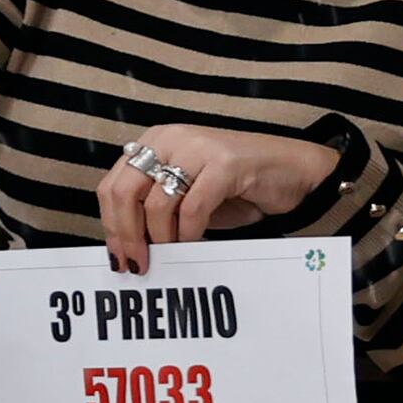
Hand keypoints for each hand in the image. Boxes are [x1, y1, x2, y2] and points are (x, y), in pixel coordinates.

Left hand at [98, 122, 341, 272]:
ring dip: (161, 239)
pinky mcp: (225, 163)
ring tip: (170, 255)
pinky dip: (188, 234)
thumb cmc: (236, 187)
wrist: (292, 171)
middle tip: (138, 263)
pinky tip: (193, 244)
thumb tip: (126, 245)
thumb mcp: (186, 195)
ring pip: (157, 204)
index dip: (110, 224)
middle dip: (127, 235)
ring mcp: (196, 148)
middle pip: (125, 192)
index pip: (112, 185)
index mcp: (153, 143)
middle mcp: (169, 139)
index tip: (118, 256)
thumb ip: (154, 208)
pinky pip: (193, 209)